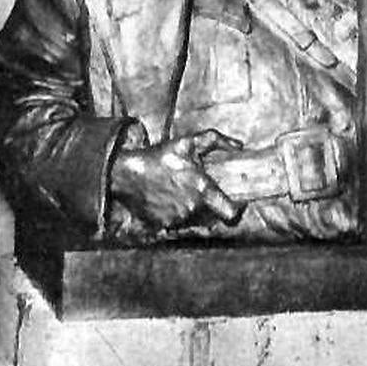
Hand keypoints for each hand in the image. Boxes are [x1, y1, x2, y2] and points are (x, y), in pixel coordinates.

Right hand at [110, 129, 244, 229]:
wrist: (127, 173)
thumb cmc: (160, 157)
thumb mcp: (189, 142)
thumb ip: (217, 141)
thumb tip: (239, 146)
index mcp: (202, 191)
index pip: (230, 213)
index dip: (237, 210)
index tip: (236, 203)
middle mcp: (191, 209)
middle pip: (211, 214)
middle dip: (209, 203)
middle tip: (198, 189)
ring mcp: (176, 219)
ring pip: (193, 218)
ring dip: (192, 208)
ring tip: (180, 191)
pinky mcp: (161, 225)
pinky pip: (175, 223)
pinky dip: (175, 213)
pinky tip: (168, 198)